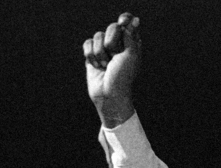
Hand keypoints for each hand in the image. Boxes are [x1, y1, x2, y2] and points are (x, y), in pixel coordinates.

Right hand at [84, 13, 140, 127]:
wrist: (108, 94)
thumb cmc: (123, 77)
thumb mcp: (131, 55)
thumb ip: (130, 36)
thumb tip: (133, 21)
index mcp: (131, 43)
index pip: (128, 23)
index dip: (125, 20)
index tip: (123, 22)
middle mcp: (118, 44)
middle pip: (112, 27)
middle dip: (112, 42)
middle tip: (115, 56)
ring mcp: (104, 49)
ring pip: (98, 36)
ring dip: (101, 53)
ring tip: (106, 66)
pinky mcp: (92, 55)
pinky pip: (87, 43)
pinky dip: (91, 56)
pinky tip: (97, 66)